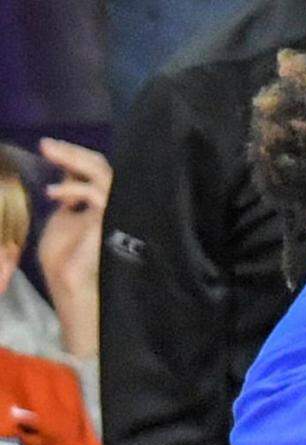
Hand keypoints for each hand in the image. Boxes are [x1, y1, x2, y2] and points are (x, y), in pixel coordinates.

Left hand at [36, 138, 111, 358]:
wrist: (76, 298)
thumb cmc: (68, 268)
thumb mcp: (61, 224)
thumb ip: (70, 201)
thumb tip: (69, 174)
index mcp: (104, 208)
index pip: (99, 174)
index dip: (77, 158)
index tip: (51, 148)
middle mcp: (117, 210)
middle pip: (105, 170)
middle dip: (74, 154)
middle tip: (47, 145)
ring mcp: (118, 218)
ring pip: (106, 177)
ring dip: (76, 163)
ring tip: (50, 156)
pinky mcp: (113, 227)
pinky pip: (101, 197)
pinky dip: (77, 190)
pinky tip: (55, 194)